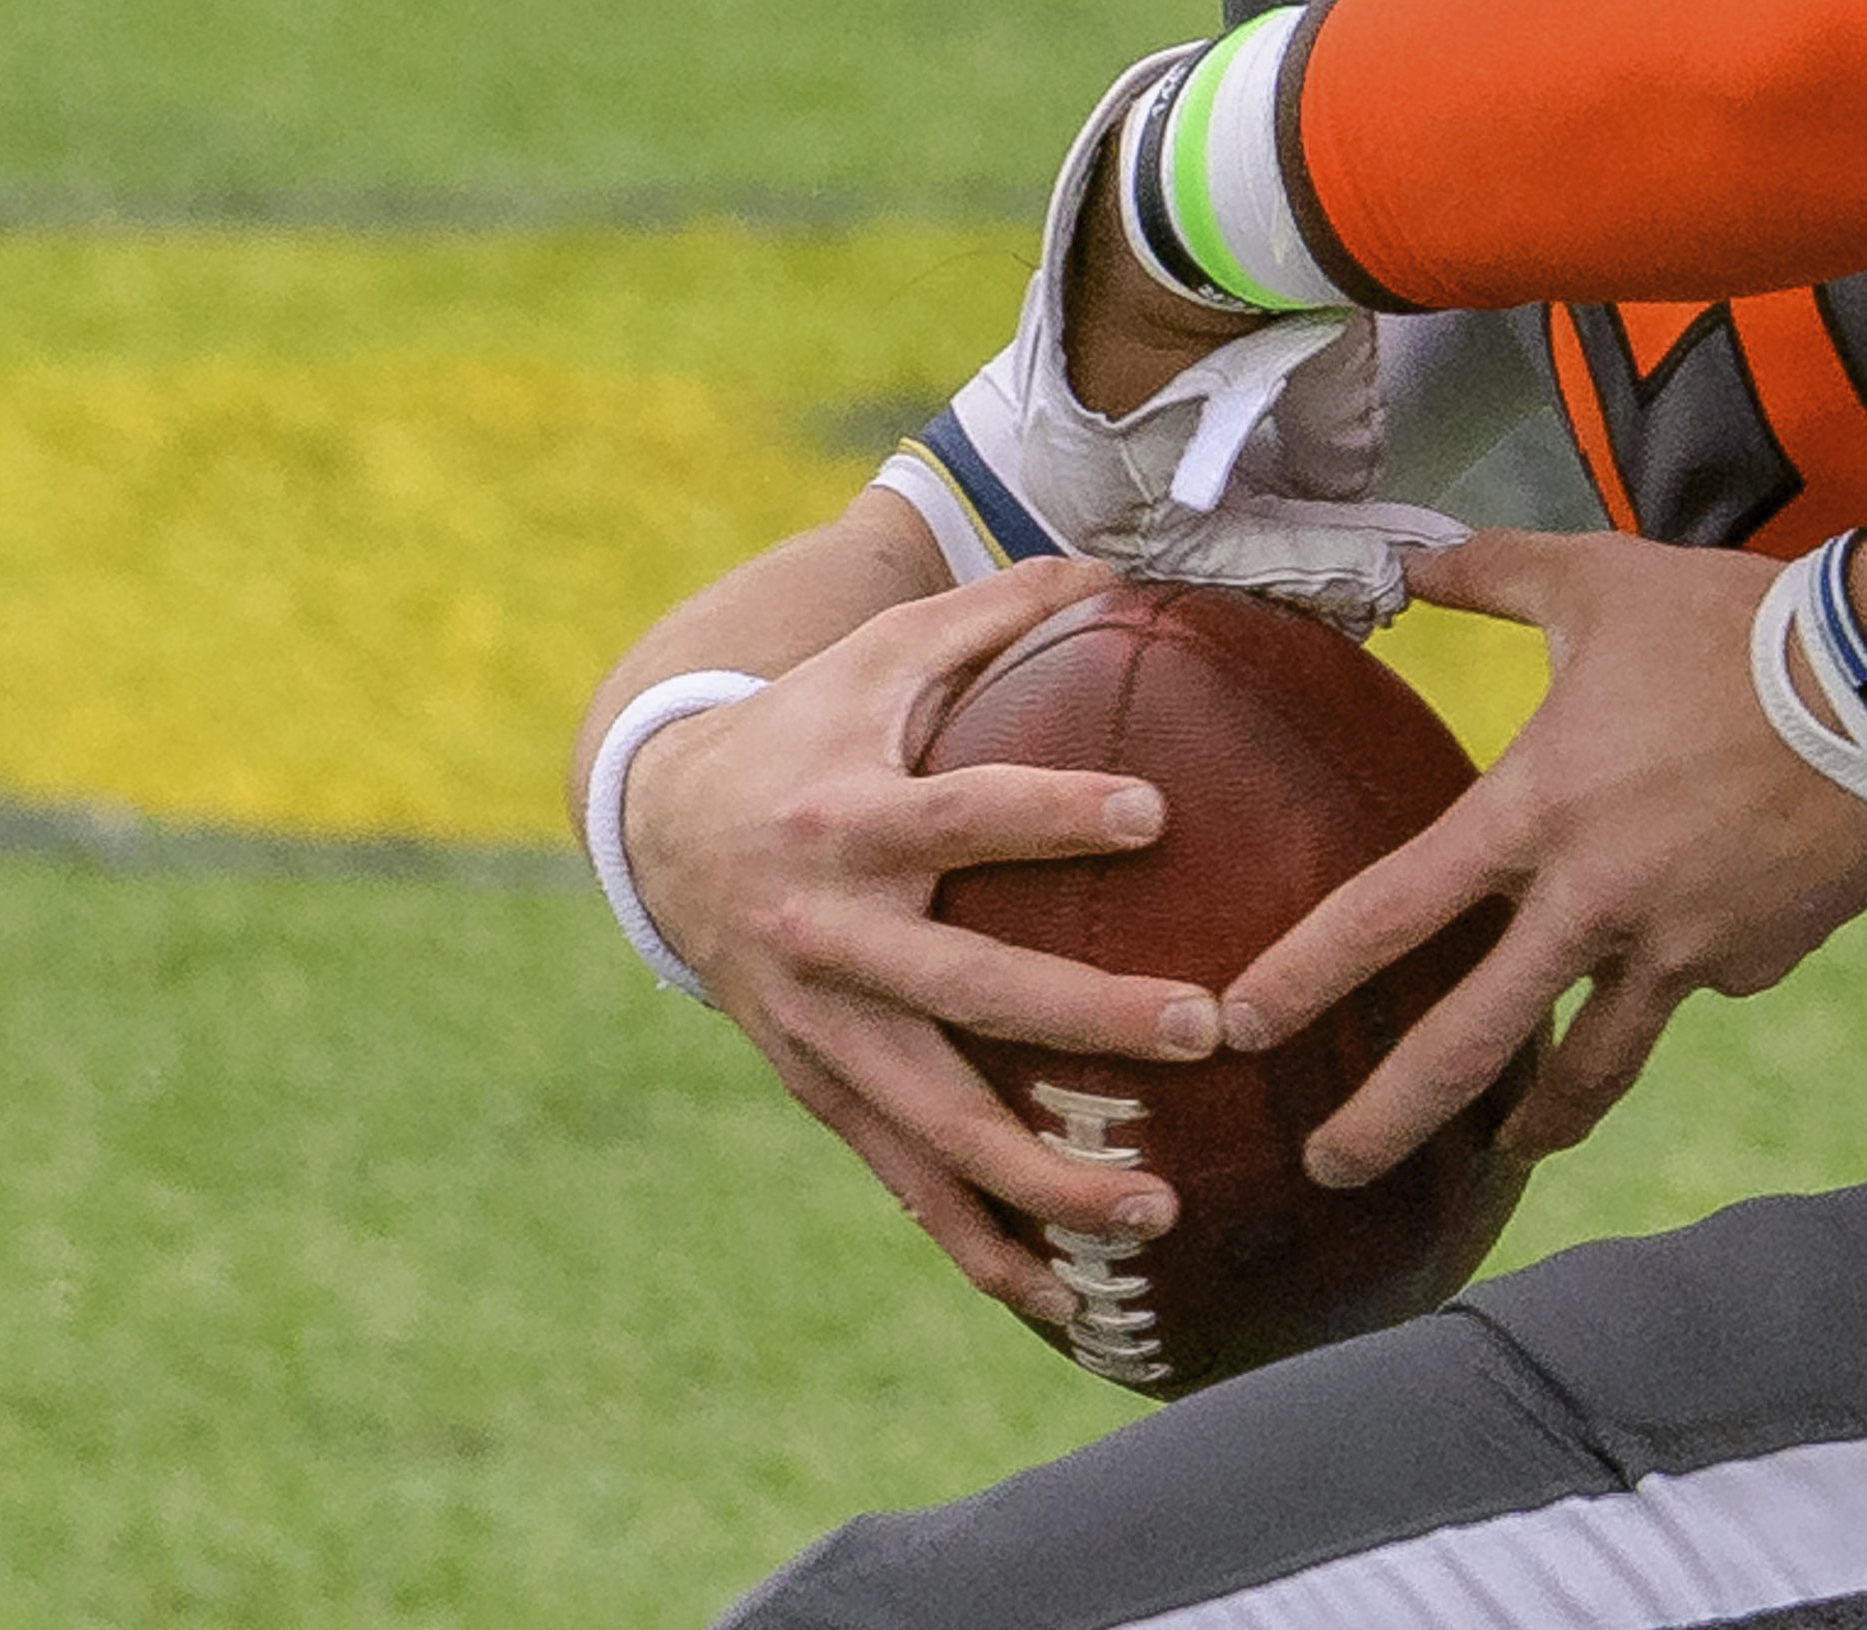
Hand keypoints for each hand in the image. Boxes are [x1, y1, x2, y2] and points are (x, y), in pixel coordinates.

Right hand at [621, 554, 1222, 1323]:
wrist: (662, 825)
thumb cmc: (815, 722)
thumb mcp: (886, 651)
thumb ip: (1003, 610)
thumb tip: (1133, 560)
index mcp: (850, 817)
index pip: (963, 814)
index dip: (1051, 813)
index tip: (1152, 815)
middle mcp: (830, 934)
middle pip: (965, 989)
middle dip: (1085, 1017)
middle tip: (1204, 1029)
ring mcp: (820, 1029)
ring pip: (936, 1124)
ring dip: (1045, 1177)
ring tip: (1159, 1212)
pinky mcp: (819, 1091)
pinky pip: (903, 1186)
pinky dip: (978, 1247)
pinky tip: (1064, 1306)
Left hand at [1219, 532, 1866, 1188]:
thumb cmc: (1733, 624)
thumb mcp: (1598, 579)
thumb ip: (1491, 575)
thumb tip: (1413, 557)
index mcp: (1536, 813)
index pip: (1389, 914)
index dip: (1304, 976)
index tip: (1238, 1028)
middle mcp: (1593, 904)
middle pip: (1468, 1043)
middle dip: (1384, 1122)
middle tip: (1328, 1171)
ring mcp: (1679, 950)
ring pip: (1592, 1069)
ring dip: (1537, 1124)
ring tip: (1504, 1153)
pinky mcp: (1754, 963)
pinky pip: (1699, 987)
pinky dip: (1679, 980)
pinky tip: (1693, 950)